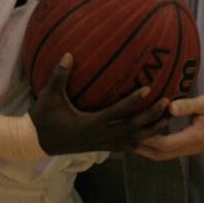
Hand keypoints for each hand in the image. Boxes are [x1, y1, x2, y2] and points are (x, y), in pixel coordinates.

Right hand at [29, 54, 169, 153]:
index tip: (149, 89)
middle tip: (168, 103)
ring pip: (132, 140)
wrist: (35, 142)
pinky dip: (140, 140)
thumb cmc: (43, 117)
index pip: (117, 112)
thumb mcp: (50, 95)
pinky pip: (125, 146)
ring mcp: (101, 144)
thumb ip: (59, 75)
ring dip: (150, 130)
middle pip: (132, 128)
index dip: (134, 101)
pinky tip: (150, 134)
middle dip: (151, 117)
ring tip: (167, 119)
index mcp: (90, 124)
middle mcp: (99, 137)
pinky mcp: (99, 148)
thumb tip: (69, 54)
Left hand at [135, 93, 203, 160]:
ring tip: (131, 138)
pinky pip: (170, 150)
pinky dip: (157, 145)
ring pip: (165, 155)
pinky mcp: (192, 145)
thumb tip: (169, 108)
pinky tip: (149, 134)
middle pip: (161, 155)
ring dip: (147, 148)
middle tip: (124, 139)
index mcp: (194, 138)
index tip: (132, 130)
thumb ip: (188, 105)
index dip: (147, 139)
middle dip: (142, 148)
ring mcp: (191, 148)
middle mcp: (191, 147)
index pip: (165, 144)